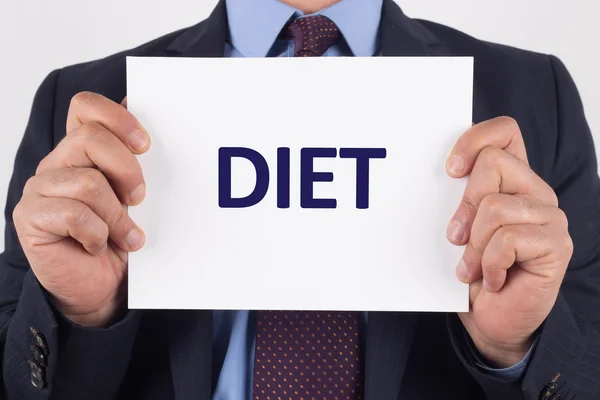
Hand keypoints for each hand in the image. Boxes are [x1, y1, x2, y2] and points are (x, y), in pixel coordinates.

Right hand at [12, 92, 149, 327]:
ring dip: (115, 215)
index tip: (144, 145)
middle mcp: (57, 163)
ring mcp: (39, 189)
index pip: (86, 108)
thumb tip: (142, 122)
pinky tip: (97, 245)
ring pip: (87, 182)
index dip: (117, 117)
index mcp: (81, 151)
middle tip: (138, 198)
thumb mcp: (132, 196)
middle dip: (126, 170)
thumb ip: (132, 162)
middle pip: (90, 139)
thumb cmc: (119, 238)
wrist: (102, 286)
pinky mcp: (29, 217)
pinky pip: (72, 213)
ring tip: (124, 236)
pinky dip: (96, 233)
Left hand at [446, 117, 572, 367]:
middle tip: (456, 238)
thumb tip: (443, 175)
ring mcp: (550, 217)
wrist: (491, 318)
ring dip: (474, 244)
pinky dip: (489, 263)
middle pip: (493, 163)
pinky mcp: (557, 245)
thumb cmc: (472, 270)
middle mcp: (535, 191)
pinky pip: (507, 239)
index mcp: (512, 180)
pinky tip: (493, 278)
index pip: (505, 132)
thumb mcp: (458, 228)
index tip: (450, 170)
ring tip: (472, 266)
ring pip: (495, 206)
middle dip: (464, 205)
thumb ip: (458, 199)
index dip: (475, 139)